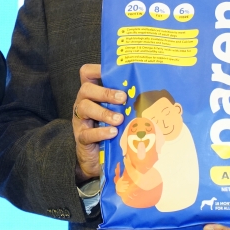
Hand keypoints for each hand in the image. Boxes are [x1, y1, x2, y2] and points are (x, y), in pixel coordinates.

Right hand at [72, 64, 125, 183]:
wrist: (97, 159)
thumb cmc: (111, 130)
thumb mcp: (118, 113)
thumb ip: (125, 102)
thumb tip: (149, 92)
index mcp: (93, 94)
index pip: (87, 74)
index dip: (97, 69)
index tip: (111, 72)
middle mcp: (83, 103)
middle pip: (86, 89)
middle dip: (105, 92)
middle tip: (123, 98)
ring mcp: (80, 121)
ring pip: (84, 108)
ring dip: (104, 112)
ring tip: (119, 119)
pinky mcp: (81, 138)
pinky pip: (87, 132)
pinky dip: (101, 132)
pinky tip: (113, 132)